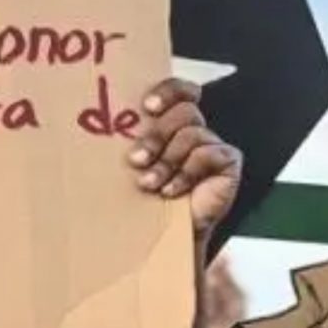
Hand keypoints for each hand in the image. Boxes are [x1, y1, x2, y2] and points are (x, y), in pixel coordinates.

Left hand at [129, 79, 242, 236]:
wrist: (164, 236)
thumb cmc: (143, 198)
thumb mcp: (132, 166)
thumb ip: (127, 141)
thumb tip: (99, 120)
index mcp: (173, 122)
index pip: (180, 91)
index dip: (168, 91)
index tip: (148, 106)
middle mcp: (195, 129)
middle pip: (184, 112)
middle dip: (157, 136)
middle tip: (136, 159)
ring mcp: (214, 145)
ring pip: (191, 135)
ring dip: (166, 162)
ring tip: (148, 184)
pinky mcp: (228, 162)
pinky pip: (207, 155)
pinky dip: (185, 174)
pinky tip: (171, 191)